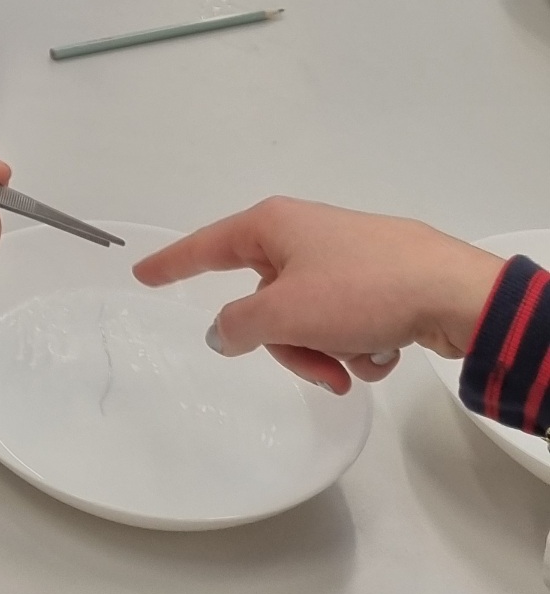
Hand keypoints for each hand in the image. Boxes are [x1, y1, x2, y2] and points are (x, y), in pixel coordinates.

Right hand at [134, 199, 504, 394]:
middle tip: (318, 367)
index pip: (206, 247)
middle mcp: (302, 236)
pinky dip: (356, 345)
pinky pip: (342, 323)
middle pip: (264, 301)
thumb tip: (221, 331)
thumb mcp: (286, 312)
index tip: (142, 275)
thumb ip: (240, 324)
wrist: (452, 293)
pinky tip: (384, 350)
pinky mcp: (375, 283)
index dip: (172, 264)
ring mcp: (341, 259)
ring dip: (325, 352)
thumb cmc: (361, 289)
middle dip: (289, 345)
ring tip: (357, 363)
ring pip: (306, 320)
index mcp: (272, 226)